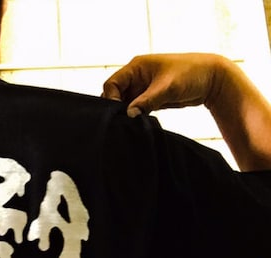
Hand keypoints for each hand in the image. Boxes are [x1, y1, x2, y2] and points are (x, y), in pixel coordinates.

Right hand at [102, 53, 225, 116]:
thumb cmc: (192, 74)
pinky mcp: (149, 99)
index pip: (112, 84)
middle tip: (124, 121)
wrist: (212, 79)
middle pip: (115, 95)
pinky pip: (135, 110)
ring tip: (132, 124)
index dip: (111, 99)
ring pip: (124, 104)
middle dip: (117, 108)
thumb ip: (146, 101)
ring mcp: (143, 88)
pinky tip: (138, 124)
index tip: (119, 113)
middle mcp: (137, 76)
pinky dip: (135, 117)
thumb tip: (129, 114)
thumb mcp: (167, 88)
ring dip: (126, 114)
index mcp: (137, 67)